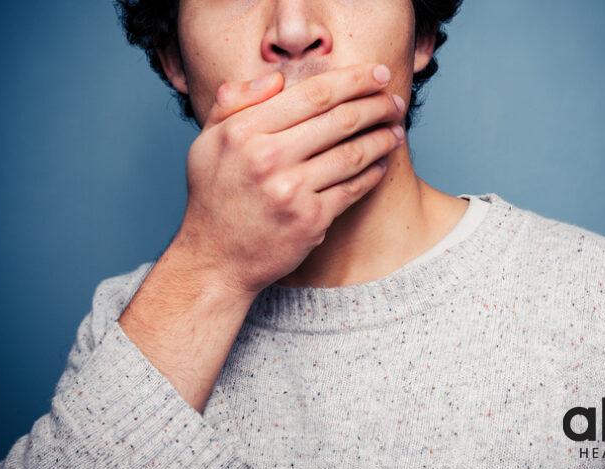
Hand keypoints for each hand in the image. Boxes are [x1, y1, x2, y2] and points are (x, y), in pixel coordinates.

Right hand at [174, 63, 406, 296]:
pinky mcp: (310, 220)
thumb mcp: (207, 142)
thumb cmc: (213, 197)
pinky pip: (352, 189)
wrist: (215, 259)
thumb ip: (234, 102)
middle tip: (396, 101)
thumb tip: (277, 78)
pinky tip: (382, 163)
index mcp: (244, 131)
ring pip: (352, 154)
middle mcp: (268, 158)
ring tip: (396, 130)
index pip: (312, 94)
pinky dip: (372, 173)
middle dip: (377, 105)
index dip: (354, 80)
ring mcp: (291, 191)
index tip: (378, 73)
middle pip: (339, 120)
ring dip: (382, 138)